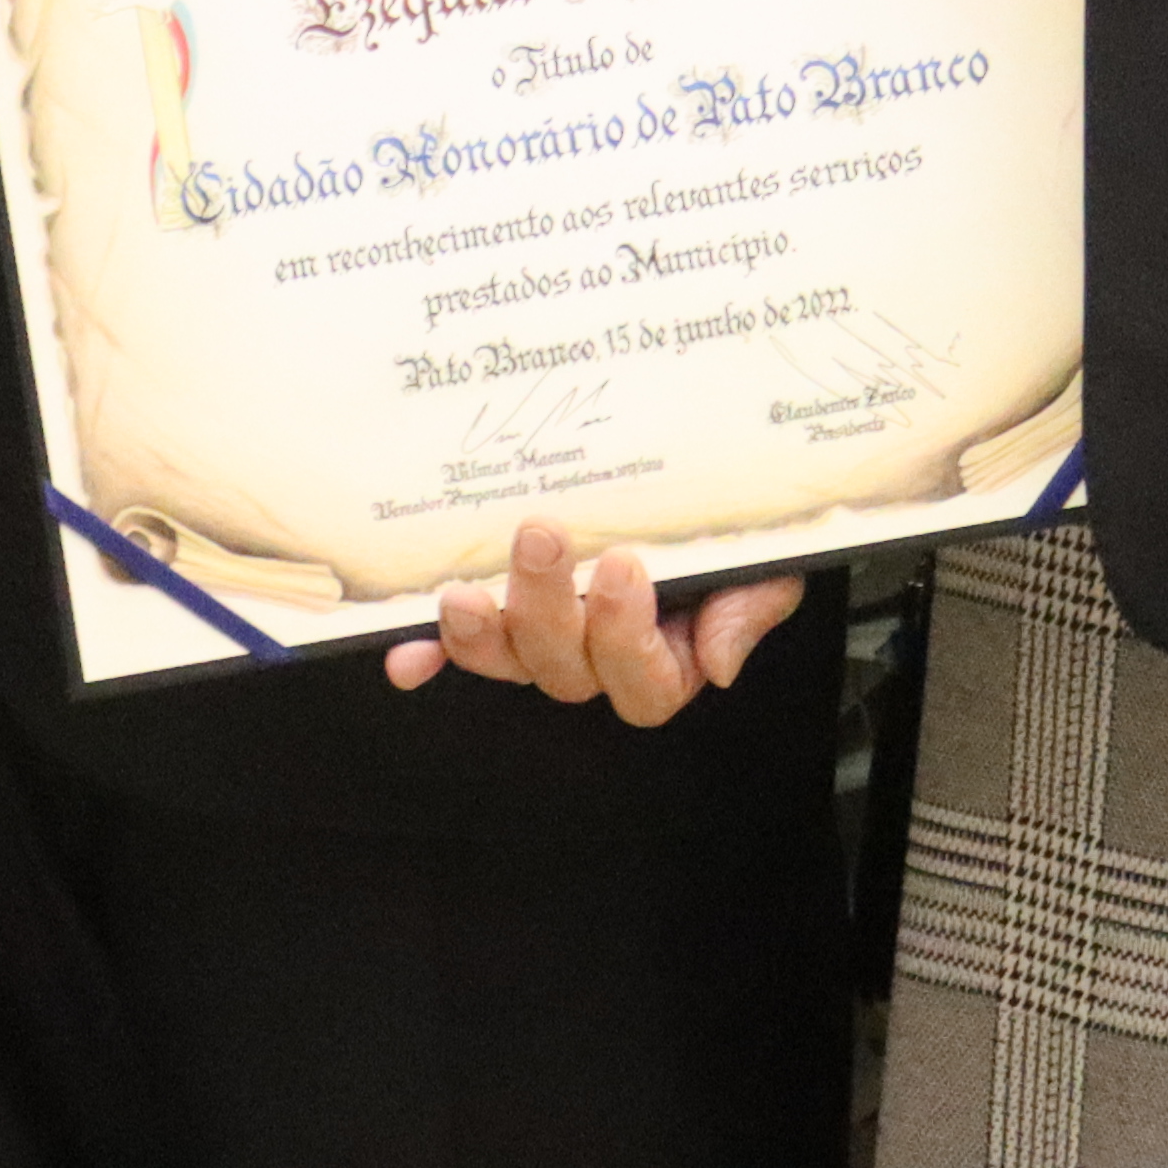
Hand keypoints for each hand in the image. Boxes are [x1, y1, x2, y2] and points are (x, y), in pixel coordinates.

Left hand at [378, 525, 802, 727]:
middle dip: (548, 606)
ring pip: (509, 659)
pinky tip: (403, 655)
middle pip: (565, 669)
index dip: (627, 634)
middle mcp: (599, 662)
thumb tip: (719, 666)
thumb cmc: (733, 529)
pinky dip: (429, 654)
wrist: (707, 485)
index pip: (643, 682)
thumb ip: (749, 609)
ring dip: (479, 635)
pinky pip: (459, 647)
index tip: (627, 563)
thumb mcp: (764, 562)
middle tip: (543, 532)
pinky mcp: (498, 614)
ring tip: (464, 592)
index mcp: (667, 660)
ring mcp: (543, 641)